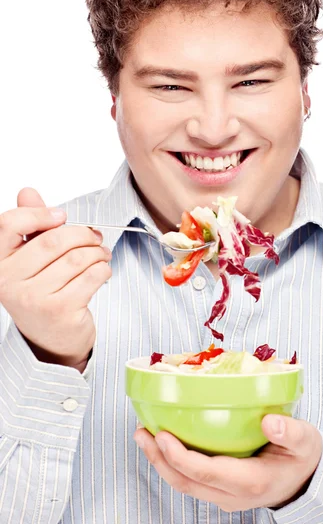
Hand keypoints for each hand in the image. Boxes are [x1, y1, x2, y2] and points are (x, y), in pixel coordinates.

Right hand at [0, 188, 111, 370]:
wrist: (51, 340)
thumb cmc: (43, 292)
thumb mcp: (30, 259)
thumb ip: (30, 226)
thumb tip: (27, 191)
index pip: (9, 224)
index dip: (39, 213)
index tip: (61, 216)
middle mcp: (10, 281)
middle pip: (53, 239)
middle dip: (83, 234)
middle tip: (95, 237)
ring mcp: (34, 298)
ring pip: (77, 257)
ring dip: (98, 252)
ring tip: (102, 255)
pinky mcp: (60, 311)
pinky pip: (92, 276)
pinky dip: (104, 269)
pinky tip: (102, 272)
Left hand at [134, 414, 321, 512]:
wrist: (307, 479)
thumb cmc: (302, 456)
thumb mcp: (305, 440)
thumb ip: (291, 432)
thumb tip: (271, 422)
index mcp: (251, 481)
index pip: (206, 473)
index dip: (180, 456)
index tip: (162, 434)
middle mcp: (232, 495)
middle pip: (186, 482)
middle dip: (159, 459)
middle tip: (141, 432)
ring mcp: (224, 496)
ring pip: (184, 484)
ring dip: (160, 462)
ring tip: (143, 435)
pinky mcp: (220, 490)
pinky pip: (190, 480)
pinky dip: (171, 462)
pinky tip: (163, 442)